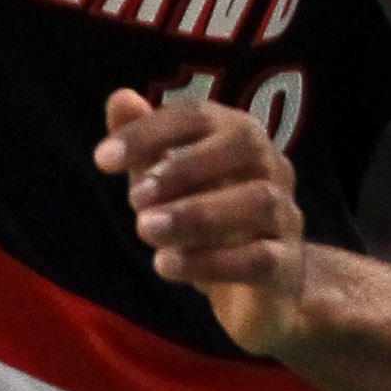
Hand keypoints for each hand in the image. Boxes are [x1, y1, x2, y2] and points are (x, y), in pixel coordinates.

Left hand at [95, 89, 306, 354]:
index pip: (198, 117)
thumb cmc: (207, 223)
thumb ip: (146, 145)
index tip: (102, 160)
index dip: (149, 133)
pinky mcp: (288, 266)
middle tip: (134, 197)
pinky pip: (261, 258)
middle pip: (243, 145)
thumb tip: (120, 98)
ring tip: (144, 230)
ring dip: (196, 213)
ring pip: (257, 200)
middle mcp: (272, 166)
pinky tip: (167, 264)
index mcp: (238, 136)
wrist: (260, 291)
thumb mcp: (168, 185)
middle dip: (184, 167)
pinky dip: (211, 260)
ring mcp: (286, 216)